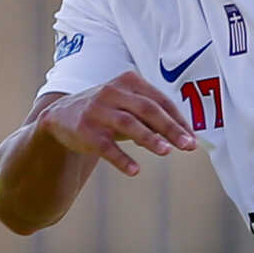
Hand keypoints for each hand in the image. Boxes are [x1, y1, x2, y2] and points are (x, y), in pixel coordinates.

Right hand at [34, 71, 197, 175]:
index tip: (193, 137)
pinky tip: (135, 170)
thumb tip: (184, 137)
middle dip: (171, 128)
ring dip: (149, 138)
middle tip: (188, 145)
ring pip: (128, 123)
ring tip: (166, 152)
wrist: (60, 116)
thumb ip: (152, 119)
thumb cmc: (105, 112)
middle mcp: (112, 92)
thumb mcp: (127, 108)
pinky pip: (105, 146)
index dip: (178, 120)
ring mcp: (97, 110)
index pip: (159, 100)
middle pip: (148, 109)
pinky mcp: (85, 130)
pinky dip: (121, 159)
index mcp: (128, 82)